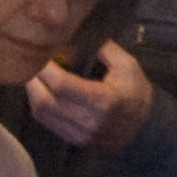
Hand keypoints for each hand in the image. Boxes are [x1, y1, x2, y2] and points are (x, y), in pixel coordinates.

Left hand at [27, 40, 155, 152]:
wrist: (146, 129)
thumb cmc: (137, 94)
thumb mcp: (128, 66)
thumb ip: (104, 49)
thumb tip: (79, 36)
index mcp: (102, 100)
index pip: (62, 85)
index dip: (46, 69)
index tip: (42, 54)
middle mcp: (88, 120)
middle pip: (45, 100)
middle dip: (33, 80)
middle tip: (30, 62)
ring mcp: (80, 134)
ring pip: (42, 113)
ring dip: (32, 92)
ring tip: (33, 75)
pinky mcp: (75, 140)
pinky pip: (47, 123)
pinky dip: (38, 105)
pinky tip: (40, 91)